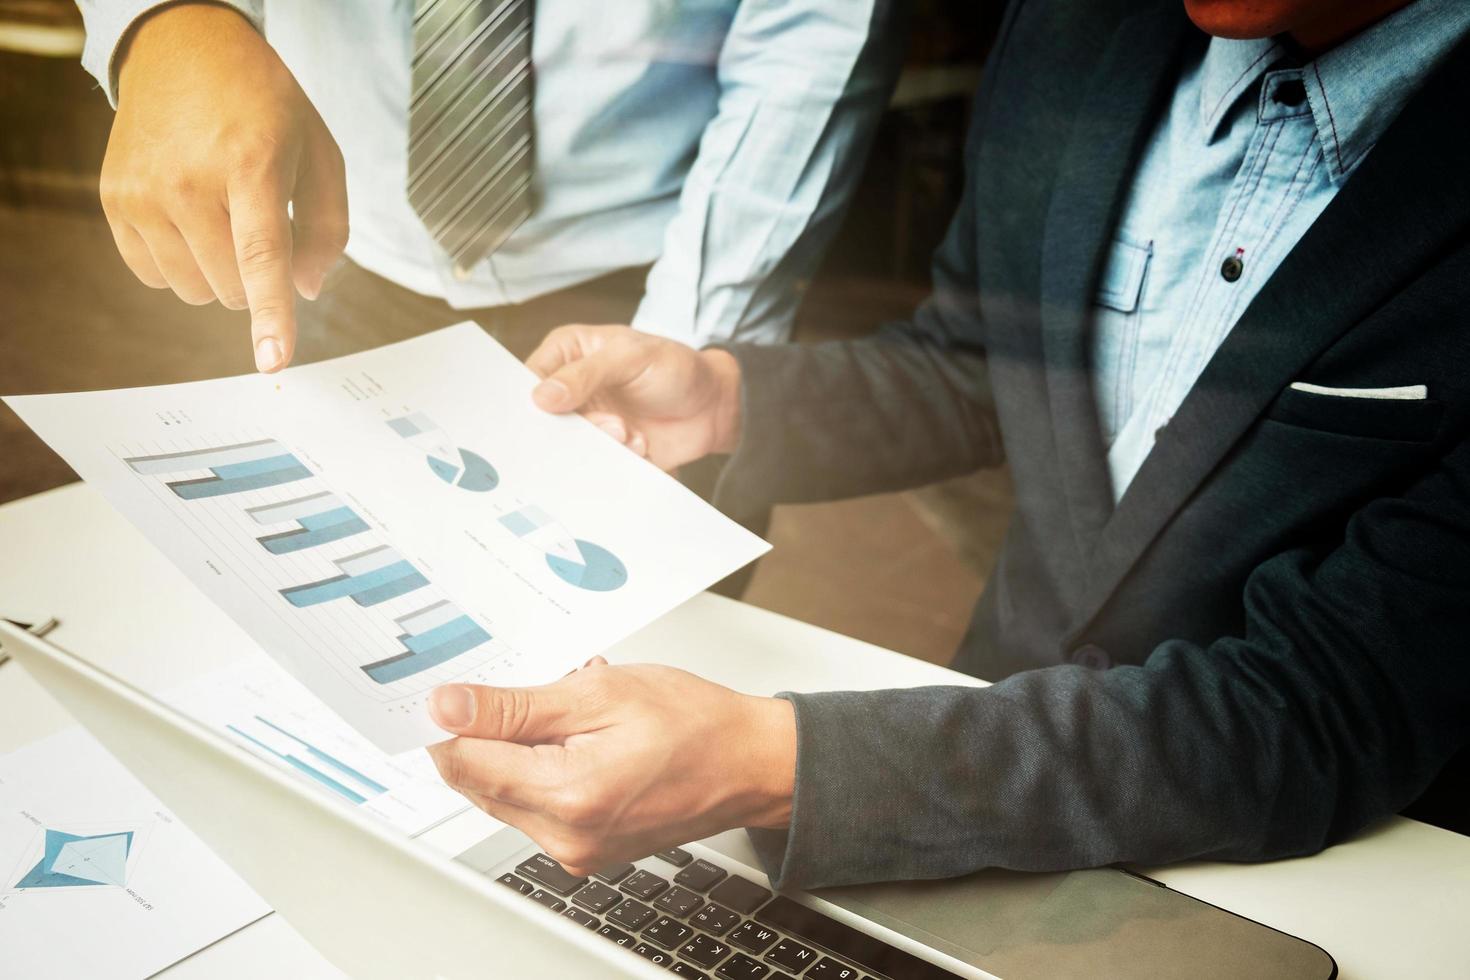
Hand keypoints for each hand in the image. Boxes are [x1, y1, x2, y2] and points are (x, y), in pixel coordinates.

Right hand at [100, 3, 347, 371]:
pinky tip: (189, 218)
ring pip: (195, 292)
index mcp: (252, 165)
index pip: (262, 255)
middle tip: (258, 218)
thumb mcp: (320, 153)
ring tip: (223, 213)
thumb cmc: (265, 108)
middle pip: (234, 289)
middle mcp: (189, 181)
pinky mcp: (114, 201)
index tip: (273, 361)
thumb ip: (328, 229)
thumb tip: (306, 291)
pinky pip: (156, 277)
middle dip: (258, 276)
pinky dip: (181, 263)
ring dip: (219, 273)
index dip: (271, 314)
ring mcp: (143, 192)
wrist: (184, 51)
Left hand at [425, 660, 795, 874]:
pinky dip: (547, 765)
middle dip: (493, 730)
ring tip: (578, 711)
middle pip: (480, 780)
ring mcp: (575, 850)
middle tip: (540, 689)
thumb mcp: (600, 693)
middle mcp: (565, 836)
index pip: (464, 761)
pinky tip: (585, 737)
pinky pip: (538, 804)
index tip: (452, 689)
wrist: (751, 763)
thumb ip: (513, 707)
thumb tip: (445, 709)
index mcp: (567, 795)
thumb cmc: (695, 725)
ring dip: (524, 746)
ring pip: (506, 790)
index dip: (449, 720)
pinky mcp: (585, 850)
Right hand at [526, 325, 743, 470]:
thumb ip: (586, 374)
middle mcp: (571, 390)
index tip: (548, 413)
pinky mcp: (604, 450)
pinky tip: (641, 444)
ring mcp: (586, 422)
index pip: (530, 377)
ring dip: (600, 444)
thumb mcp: (631, 357)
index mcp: (568, 353)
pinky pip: (592, 464)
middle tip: (609, 425)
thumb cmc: (675, 368)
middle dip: (571, 428)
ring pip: (567, 445)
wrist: (714, 407)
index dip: (533, 399)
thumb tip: (542, 395)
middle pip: (544, 418)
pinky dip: (616, 458)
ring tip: (631, 432)